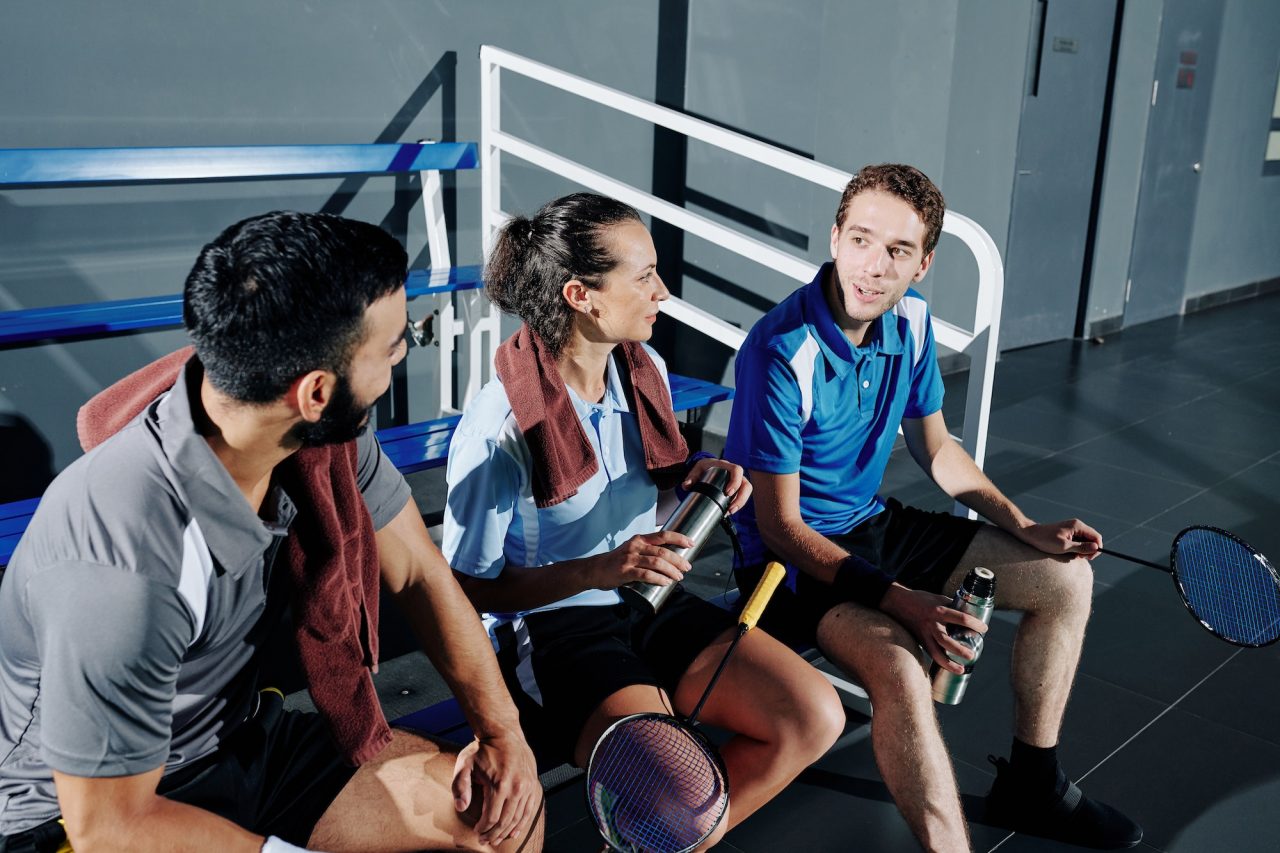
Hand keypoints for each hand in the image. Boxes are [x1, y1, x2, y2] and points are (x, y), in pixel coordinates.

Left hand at [452, 731, 540, 846]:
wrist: (504, 733)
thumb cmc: (482, 749)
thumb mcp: (465, 763)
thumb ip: (460, 786)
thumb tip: (461, 807)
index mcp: (500, 784)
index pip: (492, 817)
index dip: (483, 828)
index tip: (476, 832)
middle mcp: (517, 787)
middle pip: (505, 821)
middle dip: (494, 834)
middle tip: (485, 841)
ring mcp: (527, 787)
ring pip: (518, 818)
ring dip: (506, 832)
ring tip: (496, 839)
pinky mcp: (533, 785)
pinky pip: (528, 810)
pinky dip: (521, 823)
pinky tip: (513, 832)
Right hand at [582, 530, 694, 589]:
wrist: (595, 570)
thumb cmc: (617, 561)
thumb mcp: (632, 550)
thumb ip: (648, 551)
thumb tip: (671, 559)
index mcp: (639, 539)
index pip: (663, 535)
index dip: (679, 538)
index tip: (691, 543)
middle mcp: (635, 546)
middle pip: (663, 551)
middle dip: (678, 559)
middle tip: (687, 567)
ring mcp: (630, 559)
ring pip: (656, 562)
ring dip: (671, 570)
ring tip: (679, 577)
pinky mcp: (625, 572)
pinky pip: (646, 575)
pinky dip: (658, 579)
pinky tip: (666, 582)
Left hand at [683, 457, 751, 513]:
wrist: (706, 467)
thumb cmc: (704, 467)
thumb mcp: (696, 469)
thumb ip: (690, 477)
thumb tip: (687, 485)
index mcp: (725, 466)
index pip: (736, 470)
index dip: (735, 481)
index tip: (728, 493)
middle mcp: (734, 473)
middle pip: (746, 484)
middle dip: (741, 497)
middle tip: (731, 508)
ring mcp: (738, 480)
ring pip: (746, 491)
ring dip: (741, 503)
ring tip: (730, 512)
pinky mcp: (737, 488)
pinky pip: (742, 495)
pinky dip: (738, 504)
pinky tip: (729, 511)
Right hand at [879, 584, 988, 674]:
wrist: (897, 603)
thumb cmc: (920, 599)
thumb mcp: (938, 598)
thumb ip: (952, 607)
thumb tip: (970, 615)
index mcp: (938, 610)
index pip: (960, 618)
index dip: (974, 624)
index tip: (984, 629)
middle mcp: (931, 624)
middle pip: (945, 640)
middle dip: (959, 650)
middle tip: (972, 655)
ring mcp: (924, 634)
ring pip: (936, 652)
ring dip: (949, 663)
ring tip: (961, 670)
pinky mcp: (920, 641)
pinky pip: (931, 654)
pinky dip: (941, 662)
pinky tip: (950, 668)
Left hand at [1015, 518, 1102, 559]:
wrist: (1031, 535)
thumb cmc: (1046, 540)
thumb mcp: (1064, 547)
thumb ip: (1081, 547)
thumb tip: (1096, 548)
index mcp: (1078, 526)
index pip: (1096, 537)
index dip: (1096, 548)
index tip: (1089, 558)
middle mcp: (1077, 526)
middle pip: (1092, 539)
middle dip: (1088, 550)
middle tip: (1078, 557)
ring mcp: (1073, 529)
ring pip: (1085, 542)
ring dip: (1081, 550)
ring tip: (1072, 555)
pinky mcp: (1068, 533)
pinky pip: (1078, 542)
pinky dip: (1076, 548)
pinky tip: (1068, 552)